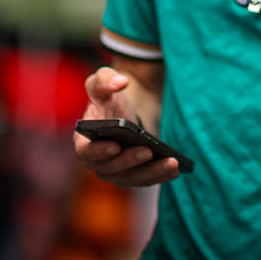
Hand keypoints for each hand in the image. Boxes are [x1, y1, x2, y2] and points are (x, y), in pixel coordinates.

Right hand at [73, 66, 179, 187]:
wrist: (128, 111)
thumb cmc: (110, 98)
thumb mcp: (103, 82)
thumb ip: (105, 79)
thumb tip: (119, 82)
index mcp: (84, 142)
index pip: (87, 152)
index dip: (99, 151)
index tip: (115, 145)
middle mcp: (99, 163)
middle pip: (112, 169)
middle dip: (130, 161)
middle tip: (147, 150)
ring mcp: (117, 172)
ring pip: (133, 178)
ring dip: (152, 172)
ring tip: (171, 163)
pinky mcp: (135, 175)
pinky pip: (147, 180)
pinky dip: (161, 176)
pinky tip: (176, 169)